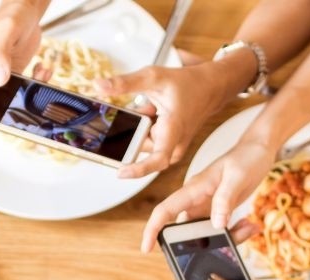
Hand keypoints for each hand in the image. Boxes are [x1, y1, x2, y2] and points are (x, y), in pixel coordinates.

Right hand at [0, 1, 44, 127]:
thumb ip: (0, 54)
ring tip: (37, 78)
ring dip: (19, 99)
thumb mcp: (5, 30)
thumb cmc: (11, 16)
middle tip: (9, 115)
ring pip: (2, 101)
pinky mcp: (15, 78)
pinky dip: (36, 85)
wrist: (27, 12)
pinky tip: (43, 70)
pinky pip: (22, 91)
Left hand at [93, 62, 227, 178]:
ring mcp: (172, 146)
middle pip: (142, 148)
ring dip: (139, 126)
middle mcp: (173, 144)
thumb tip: (99, 86)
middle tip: (129, 113)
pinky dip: (145, 126)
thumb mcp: (154, 77)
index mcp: (173, 130)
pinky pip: (148, 140)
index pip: (157, 160)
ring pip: (143, 142)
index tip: (120, 172)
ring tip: (149, 106)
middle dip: (130, 132)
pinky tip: (151, 110)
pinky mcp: (169, 145)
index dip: (138, 169)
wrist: (211, 88)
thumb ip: (125, 83)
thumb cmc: (189, 84)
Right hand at [139, 138, 273, 251]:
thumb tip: (217, 225)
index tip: (146, 248)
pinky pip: (220, 229)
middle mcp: (195, 200)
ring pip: (206, 233)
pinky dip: (235, 232)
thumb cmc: (245, 158)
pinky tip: (248, 225)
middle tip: (230, 241)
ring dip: (226, 237)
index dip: (153, 229)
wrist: (257, 150)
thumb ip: (225, 200)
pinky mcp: (218, 211)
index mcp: (193, 189)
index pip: (165, 210)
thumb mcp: (237, 177)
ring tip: (246, 228)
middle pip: (187, 230)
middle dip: (203, 243)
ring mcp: (206, 207)